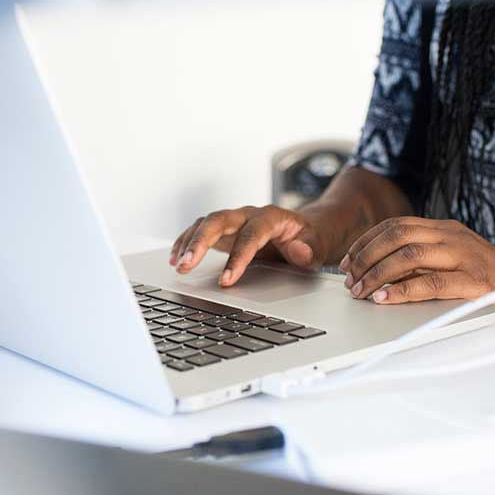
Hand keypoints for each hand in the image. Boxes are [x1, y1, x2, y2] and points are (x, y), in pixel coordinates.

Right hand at [170, 205, 327, 286]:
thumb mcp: (319, 245)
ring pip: (206, 223)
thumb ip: (310, 249)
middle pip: (219, 220)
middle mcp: (249, 214)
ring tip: (178, 265)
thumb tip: (298, 250)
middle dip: (200, 241)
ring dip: (189, 242)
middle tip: (186, 264)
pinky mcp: (225, 230)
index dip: (237, 257)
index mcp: (272, 217)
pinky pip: (200, 230)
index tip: (226, 280)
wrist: (306, 229)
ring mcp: (235, 221)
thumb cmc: (311, 239)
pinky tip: (176, 258)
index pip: (251, 234)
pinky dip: (186, 242)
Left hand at [338, 217, 494, 322]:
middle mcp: (453, 236)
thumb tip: (378, 273)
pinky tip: (384, 298)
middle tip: (349, 278)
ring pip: (408, 256)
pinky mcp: (475, 282)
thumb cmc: (490, 281)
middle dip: (365, 257)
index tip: (347, 260)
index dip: (366, 242)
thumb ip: (423, 261)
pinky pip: (429, 283)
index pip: (395, 225)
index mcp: (446, 229)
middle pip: (396, 236)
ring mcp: (465, 256)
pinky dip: (401, 291)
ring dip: (377, 274)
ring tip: (361, 291)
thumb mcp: (453, 261)